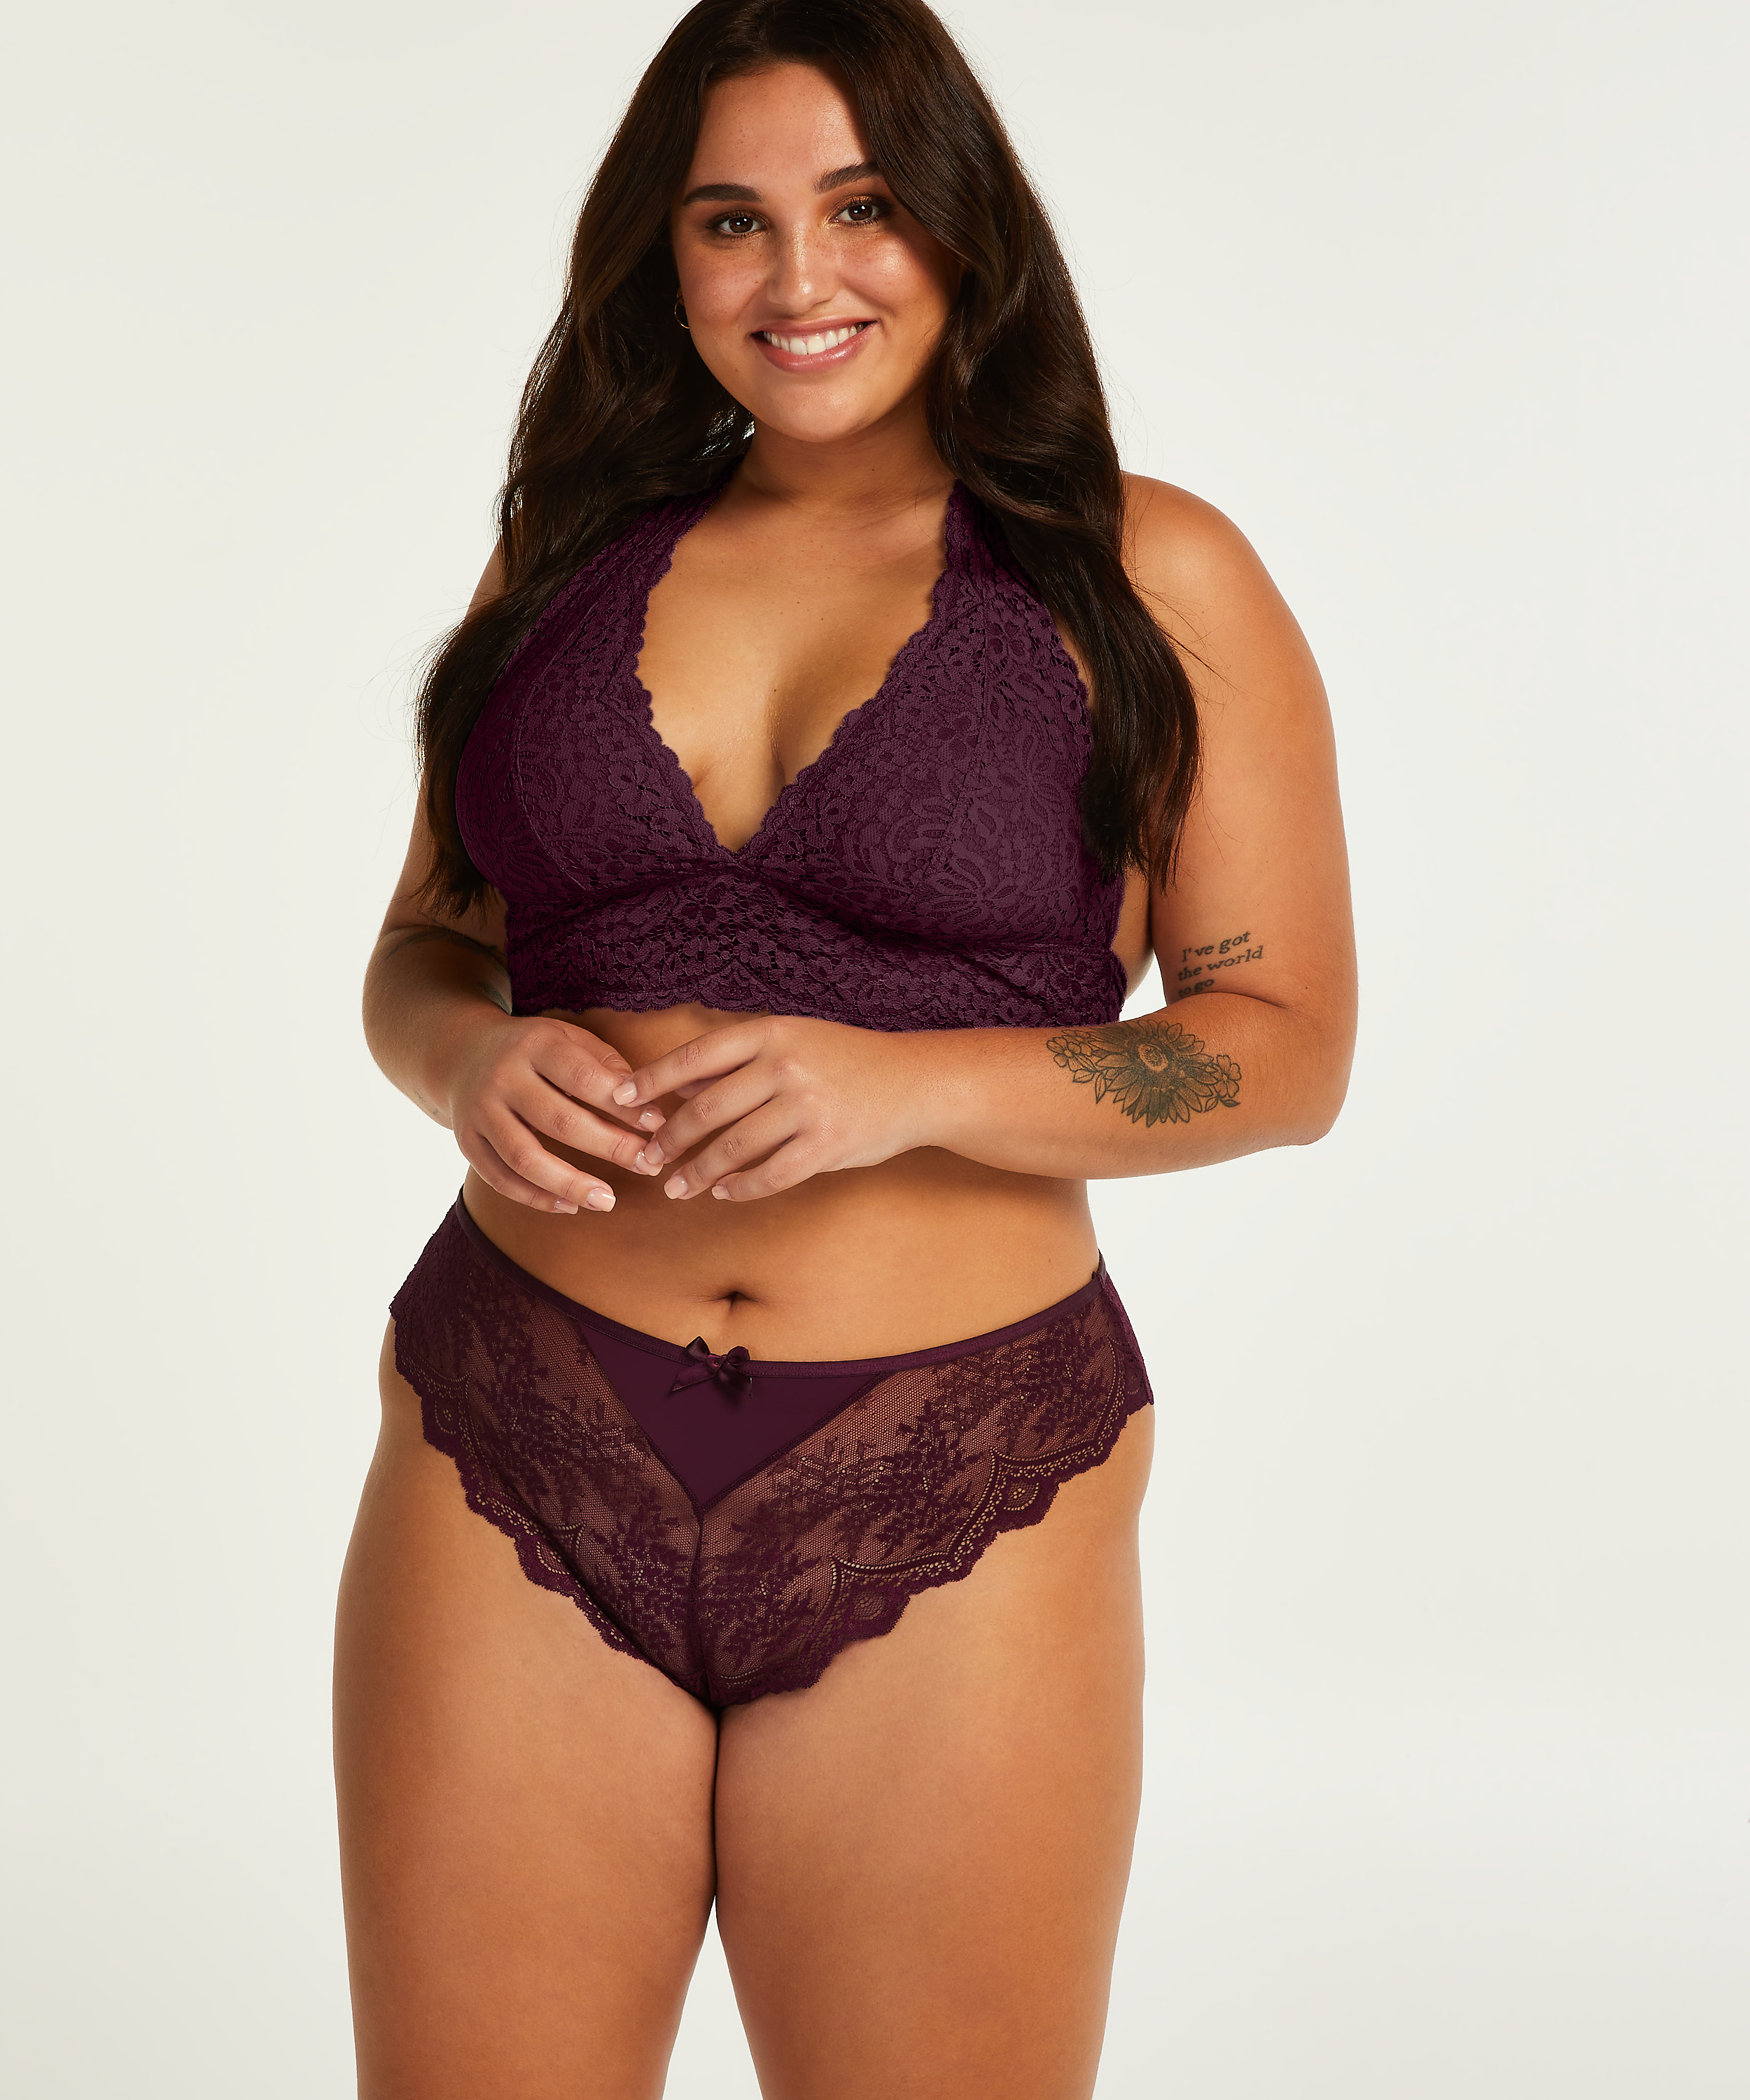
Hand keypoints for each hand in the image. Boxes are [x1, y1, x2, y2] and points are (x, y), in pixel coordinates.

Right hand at [444, 1013, 665, 1213]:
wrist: (461, 1053)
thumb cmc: (534, 1051)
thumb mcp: (568, 1038)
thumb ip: (606, 1064)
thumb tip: (647, 1107)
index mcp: (535, 1044)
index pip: (584, 1078)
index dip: (622, 1106)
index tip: (657, 1125)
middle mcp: (503, 1077)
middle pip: (560, 1121)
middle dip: (610, 1147)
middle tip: (648, 1166)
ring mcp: (480, 1112)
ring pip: (525, 1158)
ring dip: (571, 1184)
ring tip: (608, 1200)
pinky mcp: (467, 1141)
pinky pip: (501, 1179)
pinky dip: (536, 1198)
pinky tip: (570, 1206)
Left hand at [612, 1016, 932, 1201]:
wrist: (915, 1082)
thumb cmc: (846, 1061)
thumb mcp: (793, 1041)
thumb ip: (738, 1060)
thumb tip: (674, 1082)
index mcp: (771, 1033)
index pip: (695, 1056)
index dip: (652, 1079)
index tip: (618, 1099)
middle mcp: (785, 1066)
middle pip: (706, 1108)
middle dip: (668, 1138)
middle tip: (645, 1159)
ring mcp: (807, 1107)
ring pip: (732, 1148)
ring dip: (696, 1172)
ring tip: (675, 1187)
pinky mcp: (826, 1146)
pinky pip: (769, 1175)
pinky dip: (740, 1187)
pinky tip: (723, 1193)